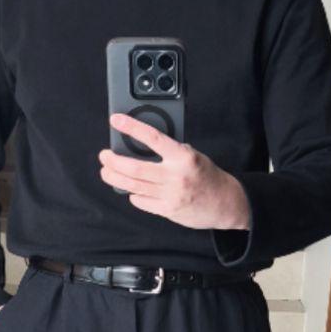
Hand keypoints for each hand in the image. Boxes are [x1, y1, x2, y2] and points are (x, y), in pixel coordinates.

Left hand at [99, 113, 250, 230]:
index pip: (153, 138)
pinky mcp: (167, 211)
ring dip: (115, 178)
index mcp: (183, 157)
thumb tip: (141, 146)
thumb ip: (169, 152)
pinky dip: (133, 195)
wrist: (225, 203)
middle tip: (105, 156)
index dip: (132, 128)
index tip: (116, 120)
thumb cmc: (206, 176)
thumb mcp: (192, 155)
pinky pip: (141, 202)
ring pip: (133, 186)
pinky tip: (133, 190)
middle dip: (113, 162)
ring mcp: (170, 195)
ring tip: (107, 172)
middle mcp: (175, 176)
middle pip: (134, 169)